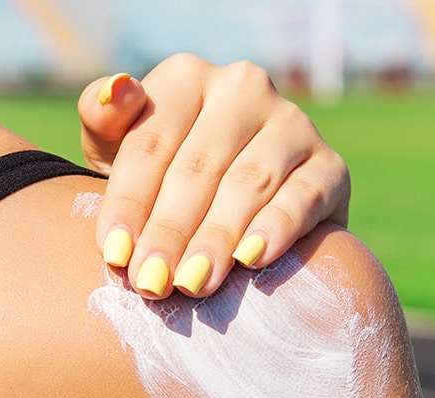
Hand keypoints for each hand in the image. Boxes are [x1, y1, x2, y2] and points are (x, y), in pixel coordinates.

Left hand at [78, 54, 349, 299]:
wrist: (242, 214)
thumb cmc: (166, 181)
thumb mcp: (120, 151)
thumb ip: (103, 119)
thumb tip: (115, 90)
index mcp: (188, 77)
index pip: (152, 142)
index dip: (129, 201)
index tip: (114, 255)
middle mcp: (245, 88)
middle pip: (199, 166)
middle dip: (171, 231)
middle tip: (152, 284)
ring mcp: (294, 123)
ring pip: (250, 182)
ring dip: (217, 237)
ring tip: (193, 283)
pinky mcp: (332, 165)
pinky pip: (304, 195)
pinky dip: (278, 227)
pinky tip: (252, 258)